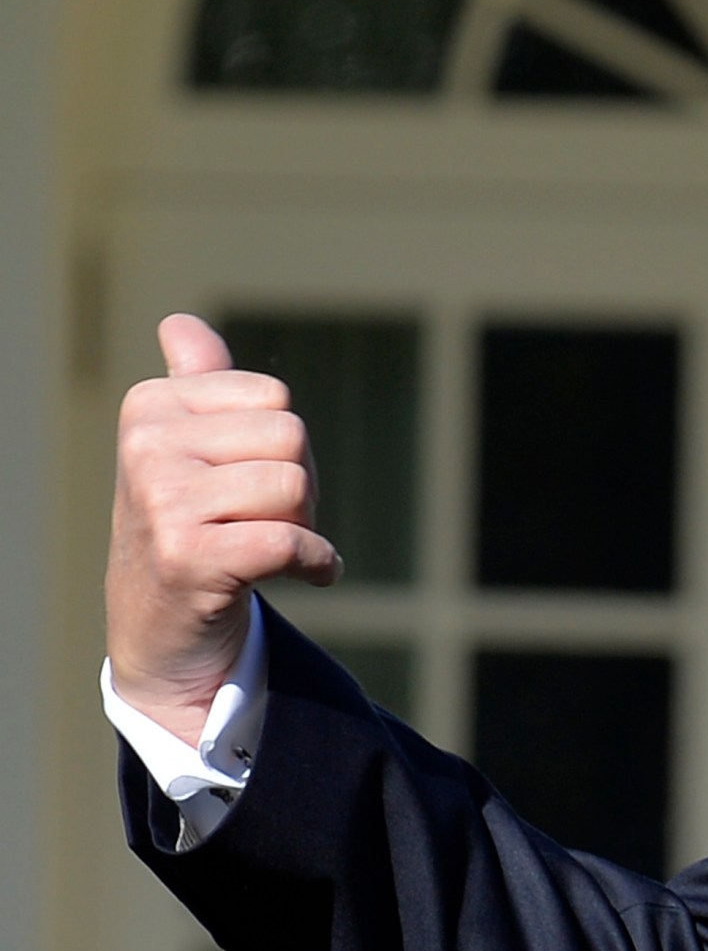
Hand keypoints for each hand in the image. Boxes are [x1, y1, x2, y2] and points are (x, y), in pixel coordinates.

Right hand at [105, 314, 341, 742]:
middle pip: (291, 437)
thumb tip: (181, 323)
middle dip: (297, 484)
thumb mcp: (186, 448)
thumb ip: (195, 382)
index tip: (246, 480)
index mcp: (151, 405)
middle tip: (258, 520)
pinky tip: (308, 577)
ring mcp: (162, 501)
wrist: (160, 627)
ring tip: (263, 547)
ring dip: (303, 526)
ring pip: (293, 487)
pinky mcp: (187, 556)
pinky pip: (290, 541)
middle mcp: (146, 445)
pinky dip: (317, 564)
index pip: (275, 398)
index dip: (282, 446)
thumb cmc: (188, 525)